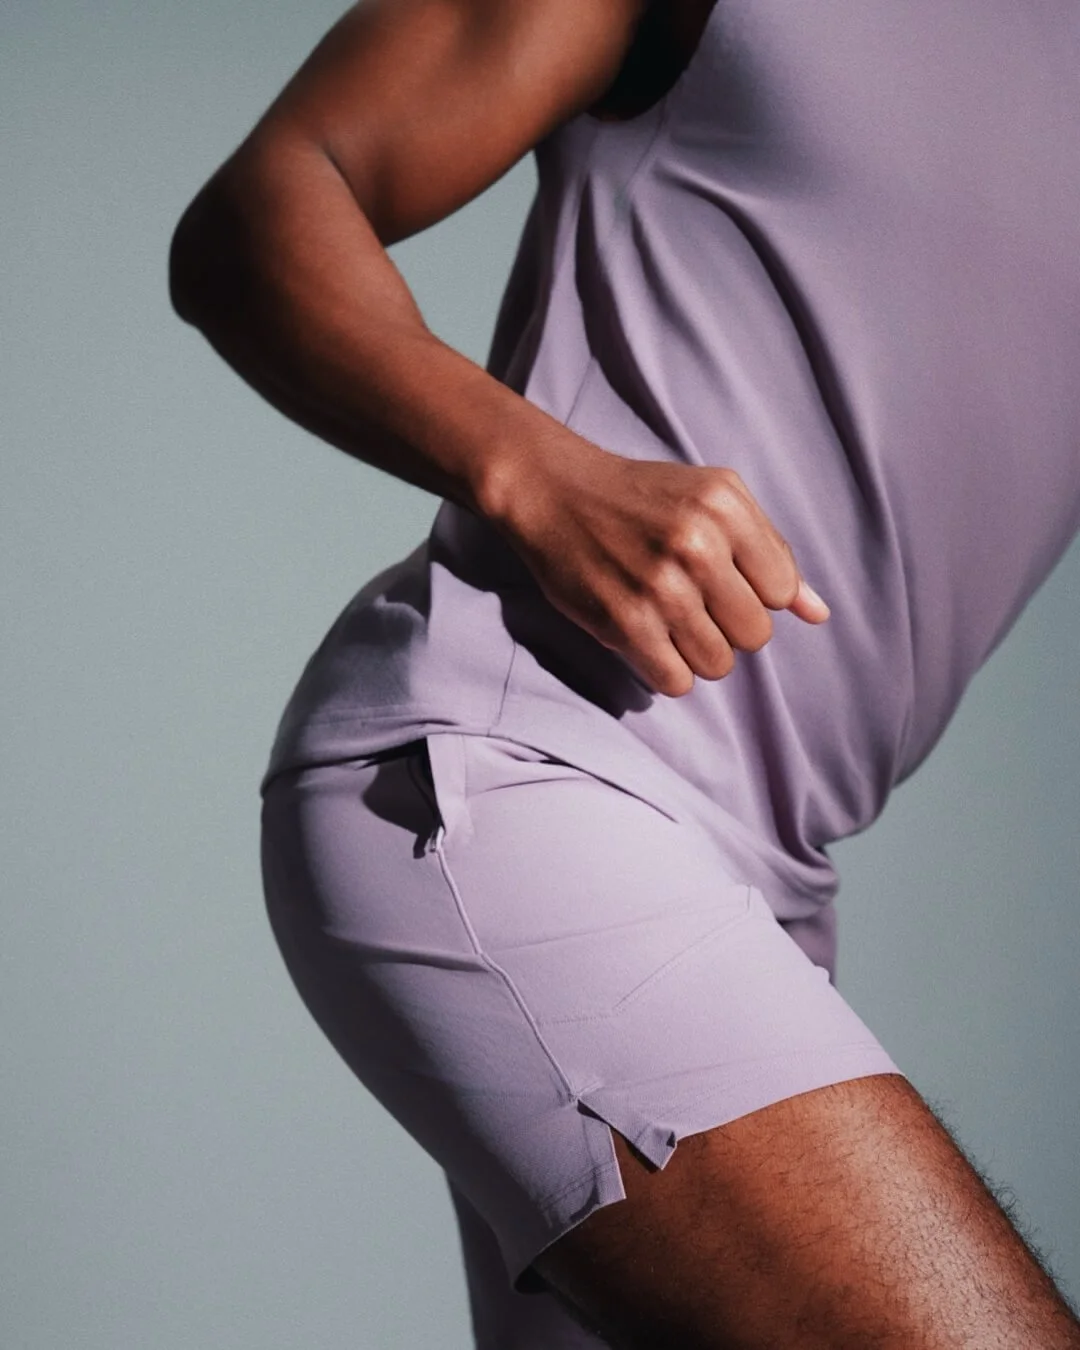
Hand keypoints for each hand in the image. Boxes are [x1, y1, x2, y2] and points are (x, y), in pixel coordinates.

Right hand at [483, 433, 829, 697]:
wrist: (555, 492)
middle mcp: (696, 545)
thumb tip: (818, 613)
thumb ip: (770, 551)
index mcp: (725, 508)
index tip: (722, 580)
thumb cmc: (641, 497)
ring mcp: (659, 587)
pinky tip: (650, 640)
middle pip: (755, 635)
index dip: (755, 594)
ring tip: (672, 623)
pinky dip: (666, 670)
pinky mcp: (623, 622)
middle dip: (730, 628)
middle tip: (696, 605)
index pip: (781, 591)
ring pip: (718, 663)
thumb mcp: (714, 500)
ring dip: (699, 653)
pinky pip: (675, 681)